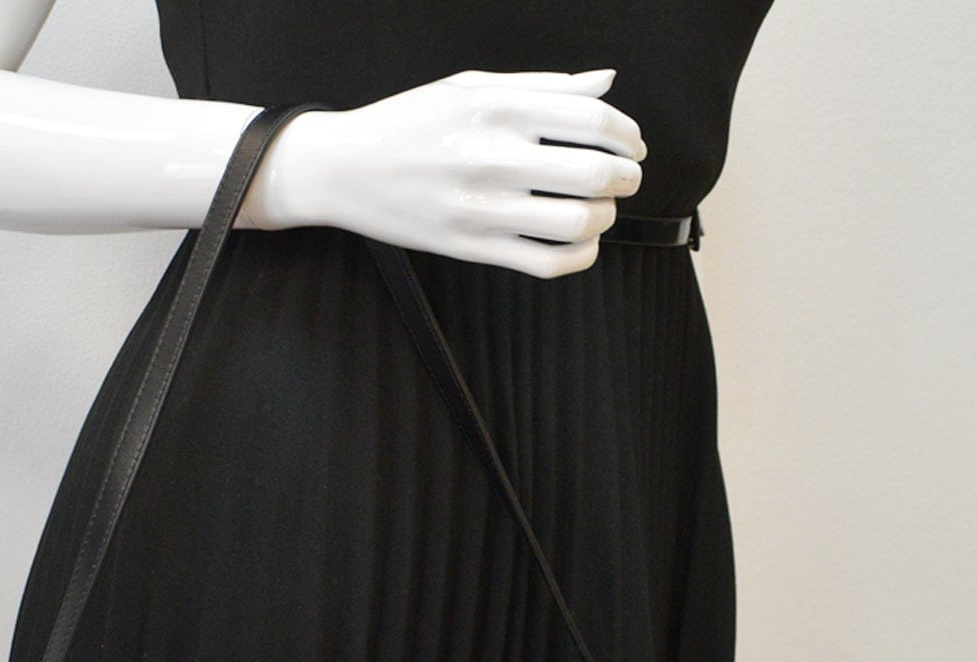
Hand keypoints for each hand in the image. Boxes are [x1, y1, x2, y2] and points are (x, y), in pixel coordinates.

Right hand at [242, 68, 645, 278]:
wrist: (346, 168)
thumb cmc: (410, 122)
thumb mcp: (472, 86)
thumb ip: (543, 86)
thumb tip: (606, 82)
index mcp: (499, 107)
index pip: (595, 120)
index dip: (628, 135)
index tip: (631, 146)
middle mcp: (495, 156)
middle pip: (595, 172)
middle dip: (626, 177)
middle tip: (624, 179)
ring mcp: (483, 208)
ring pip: (579, 222)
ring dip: (605, 217)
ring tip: (599, 210)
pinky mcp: (473, 248)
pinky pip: (547, 263)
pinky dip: (580, 257)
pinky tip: (580, 245)